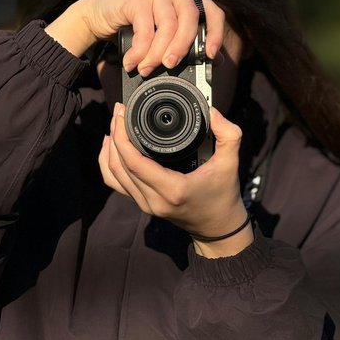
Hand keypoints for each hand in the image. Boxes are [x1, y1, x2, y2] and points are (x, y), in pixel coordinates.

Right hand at [44, 0, 224, 73]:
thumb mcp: (162, 33)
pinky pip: (146, 30)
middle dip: (183, 47)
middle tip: (171, 66)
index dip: (215, 34)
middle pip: (190, 18)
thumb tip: (215, 61)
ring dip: (157, 54)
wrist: (94, 16)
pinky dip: (140, 52)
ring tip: (146, 69)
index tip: (209, 55)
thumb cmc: (131, 25)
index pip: (212, 10)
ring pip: (168, 26)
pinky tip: (132, 62)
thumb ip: (186, 41)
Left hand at [98, 102, 253, 257]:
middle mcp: (153, 200)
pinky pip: (116, 184)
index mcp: (172, 189)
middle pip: (119, 165)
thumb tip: (212, 112)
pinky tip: (110, 146)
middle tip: (119, 112)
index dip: (122, 136)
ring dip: (109, 148)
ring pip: (114, 175)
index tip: (123, 114)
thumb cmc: (223, 196)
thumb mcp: (231, 164)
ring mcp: (145, 204)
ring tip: (114, 125)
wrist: (218, 228)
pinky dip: (108, 164)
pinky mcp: (143, 204)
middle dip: (115, 135)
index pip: (134, 162)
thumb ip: (228, 135)